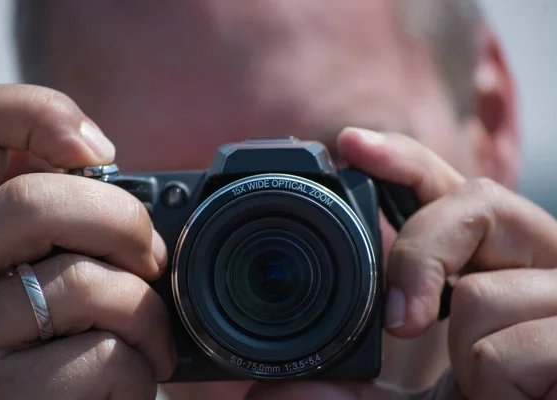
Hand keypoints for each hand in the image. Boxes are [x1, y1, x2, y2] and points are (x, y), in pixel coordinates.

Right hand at [0, 84, 173, 398]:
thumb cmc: (55, 339)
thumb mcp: (50, 260)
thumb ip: (58, 205)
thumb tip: (94, 150)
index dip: (34, 115)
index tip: (97, 151)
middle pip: (38, 202)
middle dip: (126, 226)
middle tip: (150, 260)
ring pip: (86, 285)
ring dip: (146, 316)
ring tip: (148, 338)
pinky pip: (99, 357)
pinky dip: (139, 370)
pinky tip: (130, 379)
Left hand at [244, 127, 556, 399]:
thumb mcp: (405, 399)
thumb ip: (358, 383)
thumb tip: (285, 383)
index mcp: (497, 266)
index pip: (453, 193)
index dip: (404, 162)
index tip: (351, 145)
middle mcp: (539, 266)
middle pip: (476, 203)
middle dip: (420, 256)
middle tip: (399, 322)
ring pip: (483, 293)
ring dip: (466, 360)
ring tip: (491, 392)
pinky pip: (509, 349)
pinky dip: (493, 386)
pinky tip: (518, 399)